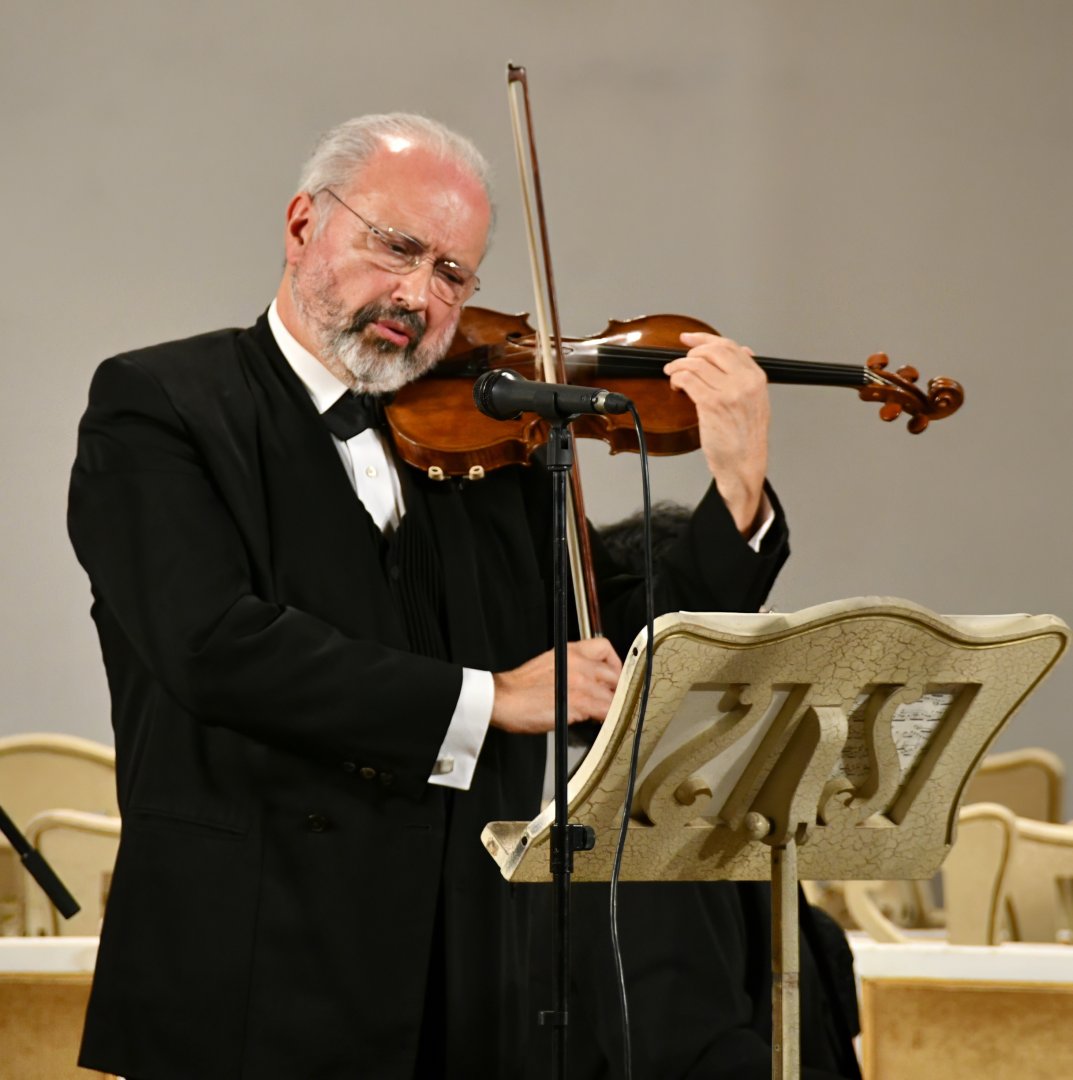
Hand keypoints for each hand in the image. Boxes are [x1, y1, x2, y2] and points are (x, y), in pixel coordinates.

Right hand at [490, 638, 622, 734]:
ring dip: (612, 706)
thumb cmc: (520, 688)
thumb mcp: (549, 665)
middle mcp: (579, 663)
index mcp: (570, 651)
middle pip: (614, 673)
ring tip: (604, 715)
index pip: (605, 647)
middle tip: (610, 700)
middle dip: (616, 689)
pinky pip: (607, 710)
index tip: (612, 676)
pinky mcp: (579, 702)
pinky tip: (599, 722)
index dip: (614, 663)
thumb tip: (589, 683)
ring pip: (613, 694)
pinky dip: (608, 718)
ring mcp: (581, 682)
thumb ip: (572, 669)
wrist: (503, 699)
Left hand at [663, 332, 769, 534]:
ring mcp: (729, 392)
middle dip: (690, 353)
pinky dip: (677, 379)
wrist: (744, 465)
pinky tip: (676, 385)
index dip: (703, 338)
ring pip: (696, 364)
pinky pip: (688, 380)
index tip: (688, 338)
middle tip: (678, 361)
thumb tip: (743, 351)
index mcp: (756, 378)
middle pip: (711, 351)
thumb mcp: (756, 402)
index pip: (728, 346)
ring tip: (673, 374)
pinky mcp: (711, 404)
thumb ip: (747, 376)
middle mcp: (745, 382)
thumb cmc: (746, 439)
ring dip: (678, 366)